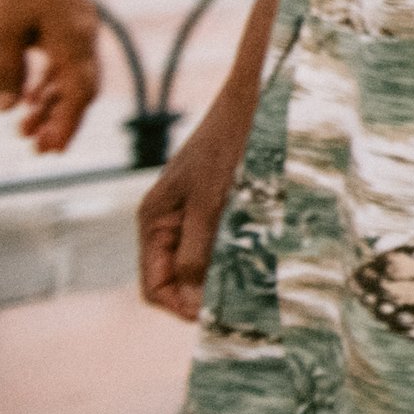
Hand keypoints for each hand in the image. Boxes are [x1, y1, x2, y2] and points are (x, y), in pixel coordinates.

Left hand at [0, 0, 99, 153]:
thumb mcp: (4, 31)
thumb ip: (7, 72)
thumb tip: (7, 110)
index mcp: (74, 42)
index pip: (79, 95)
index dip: (66, 125)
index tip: (49, 150)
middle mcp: (84, 38)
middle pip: (81, 90)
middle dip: (62, 121)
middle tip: (38, 149)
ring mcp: (79, 27)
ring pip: (73, 76)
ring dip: (53, 103)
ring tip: (26, 128)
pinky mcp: (69, 18)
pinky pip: (66, 59)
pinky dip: (51, 81)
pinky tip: (32, 94)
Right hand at [136, 85, 251, 320]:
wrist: (256, 95)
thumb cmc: (232, 141)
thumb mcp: (213, 200)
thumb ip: (198, 248)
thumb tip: (191, 296)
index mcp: (154, 219)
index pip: (154, 284)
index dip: (179, 306)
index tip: (213, 317)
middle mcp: (168, 219)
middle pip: (176, 277)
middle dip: (201, 296)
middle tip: (240, 309)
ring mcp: (191, 210)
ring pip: (199, 261)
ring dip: (220, 278)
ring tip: (253, 290)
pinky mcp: (216, 201)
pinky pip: (217, 241)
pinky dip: (232, 256)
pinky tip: (259, 263)